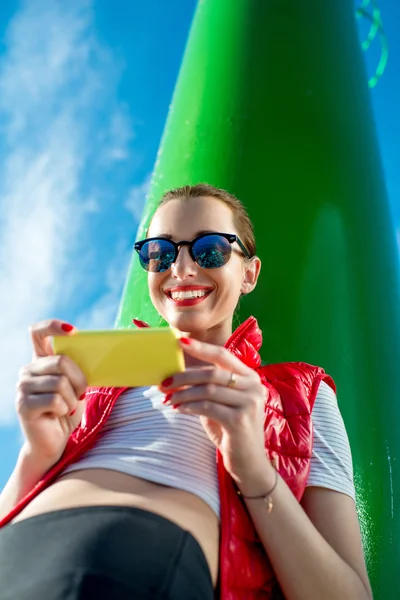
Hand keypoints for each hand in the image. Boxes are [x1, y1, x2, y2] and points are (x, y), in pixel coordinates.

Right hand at [15, 319, 86, 466]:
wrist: (53, 442)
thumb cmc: (67, 410)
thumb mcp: (75, 384)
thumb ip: (76, 368)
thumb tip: (99, 353)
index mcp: (40, 361)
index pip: (38, 332)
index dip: (53, 326)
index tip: (73, 331)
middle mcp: (28, 371)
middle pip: (61, 361)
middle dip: (79, 378)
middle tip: (80, 393)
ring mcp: (22, 387)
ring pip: (60, 382)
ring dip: (72, 398)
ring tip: (67, 406)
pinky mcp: (24, 405)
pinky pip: (55, 400)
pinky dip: (65, 409)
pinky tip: (58, 414)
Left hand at [159, 337, 273, 489]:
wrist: (249, 463)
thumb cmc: (231, 430)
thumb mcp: (221, 403)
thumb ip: (208, 387)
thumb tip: (177, 374)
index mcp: (250, 377)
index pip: (223, 355)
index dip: (201, 348)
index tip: (179, 341)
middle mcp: (253, 387)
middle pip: (212, 373)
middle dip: (184, 376)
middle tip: (164, 382)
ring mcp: (249, 403)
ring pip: (208, 390)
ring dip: (183, 393)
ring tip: (168, 398)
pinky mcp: (240, 420)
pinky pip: (207, 407)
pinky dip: (189, 406)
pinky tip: (179, 409)